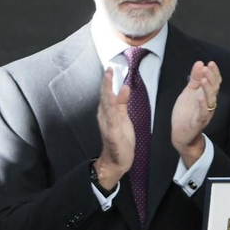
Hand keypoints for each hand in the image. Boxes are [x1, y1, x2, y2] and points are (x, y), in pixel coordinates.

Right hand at [95, 66, 135, 189]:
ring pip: (106, 104)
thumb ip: (122, 103)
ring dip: (107, 90)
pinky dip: (111, 107)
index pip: (107, 93)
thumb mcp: (123, 118)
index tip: (110, 68)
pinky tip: (111, 97)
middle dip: (106, 82)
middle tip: (108, 68)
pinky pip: (111, 117)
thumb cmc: (120, 140)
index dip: (108, 81)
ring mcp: (107, 123)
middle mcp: (104, 116)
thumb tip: (125, 87)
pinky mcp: (112, 132)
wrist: (117, 161)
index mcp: (107, 112)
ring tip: (108, 78)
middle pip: (105, 96)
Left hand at [171, 60, 221, 165]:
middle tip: (207, 68)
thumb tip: (200, 63)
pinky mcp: (198, 122)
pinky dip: (202, 105)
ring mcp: (204, 113)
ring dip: (208, 89)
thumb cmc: (186, 113)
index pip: (214, 83)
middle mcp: (208, 104)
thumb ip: (194, 79)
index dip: (214, 73)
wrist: (180, 134)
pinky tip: (200, 97)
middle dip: (211, 78)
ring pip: (210, 100)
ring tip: (204, 79)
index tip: (210, 63)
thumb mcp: (189, 92)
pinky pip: (202, 113)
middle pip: (214, 89)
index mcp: (207, 96)